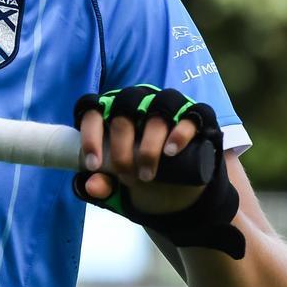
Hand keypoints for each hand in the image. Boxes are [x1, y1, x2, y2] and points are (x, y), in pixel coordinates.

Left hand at [74, 85, 209, 216]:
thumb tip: (91, 186)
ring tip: (147, 175)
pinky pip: (191, 116)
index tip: (94, 165)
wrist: (179, 177)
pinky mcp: (196, 115)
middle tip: (126, 176)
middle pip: (123, 112)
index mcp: (112, 109)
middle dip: (121, 148)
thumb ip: (103, 183)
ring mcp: (167, 105)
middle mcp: (138, 100)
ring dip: (149, 145)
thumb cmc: (138, 168)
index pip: (93, 109)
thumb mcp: (117, 181)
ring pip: (157, 111)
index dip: (90, 135)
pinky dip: (180, 133)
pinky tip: (171, 151)